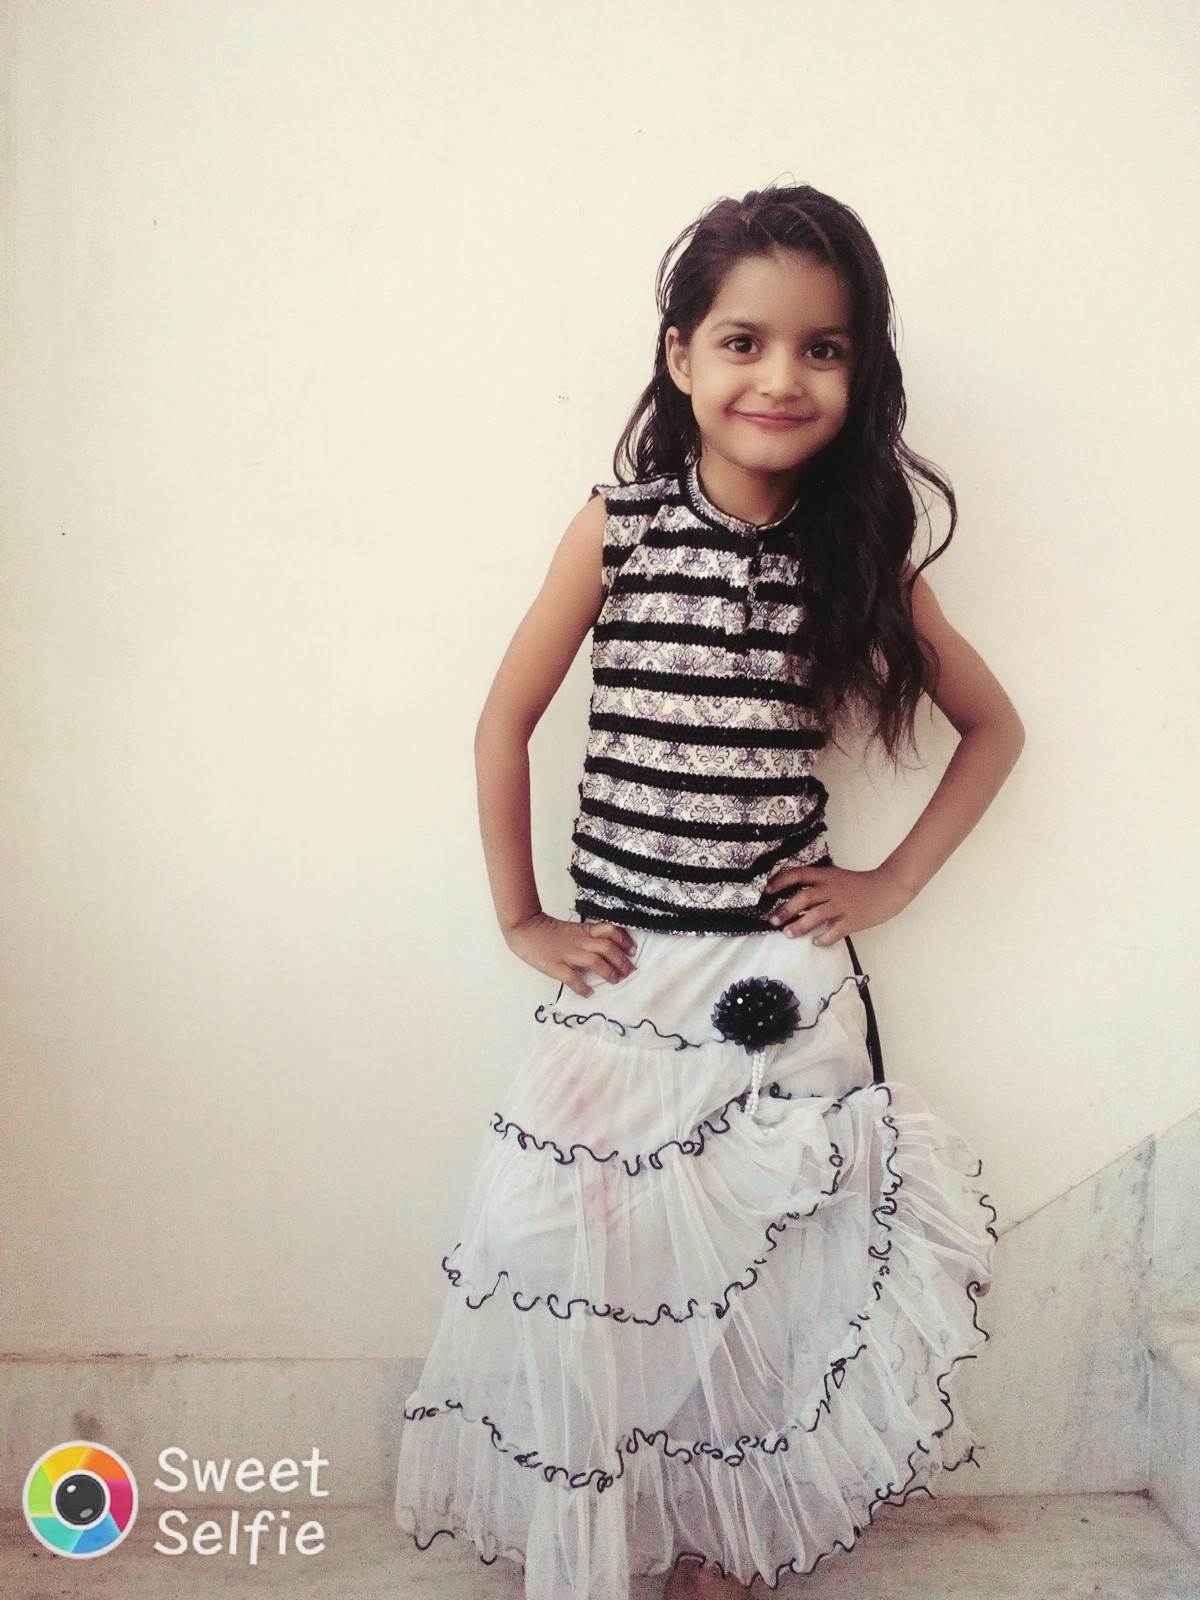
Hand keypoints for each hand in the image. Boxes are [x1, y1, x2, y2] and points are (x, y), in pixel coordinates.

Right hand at [505, 913, 636, 997]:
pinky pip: (571, 978)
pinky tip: (589, 993)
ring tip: (616, 981)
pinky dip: (582, 986)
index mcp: (584, 931)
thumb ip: (588, 937)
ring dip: (609, 972)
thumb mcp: (573, 929)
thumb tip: (607, 950)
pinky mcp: (555, 966)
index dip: (624, 940)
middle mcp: (579, 942)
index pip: (610, 931)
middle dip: (622, 961)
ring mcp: (568, 954)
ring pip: (595, 961)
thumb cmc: (549, 931)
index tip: (633, 950)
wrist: (525, 927)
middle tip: (630, 972)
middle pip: (607, 948)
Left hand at [762, 863, 913, 945]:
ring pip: (816, 914)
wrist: (888, 887)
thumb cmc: (859, 884)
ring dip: (800, 925)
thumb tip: (794, 897)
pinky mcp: (853, 919)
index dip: (781, 881)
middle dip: (786, 909)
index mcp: (826, 876)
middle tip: (773, 921)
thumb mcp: (836, 877)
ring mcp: (843, 904)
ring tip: (789, 934)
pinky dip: (824, 938)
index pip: (799, 874)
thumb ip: (819, 884)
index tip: (766, 891)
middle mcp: (832, 888)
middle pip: (804, 896)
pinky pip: (835, 931)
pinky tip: (816, 942)